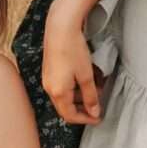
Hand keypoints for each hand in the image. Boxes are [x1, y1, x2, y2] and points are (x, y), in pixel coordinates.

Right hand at [42, 4, 101, 124]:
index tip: (98, 118)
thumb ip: (91, 97)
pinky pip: (61, 86)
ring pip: (64, 96)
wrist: (60, 28)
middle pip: (66, 107)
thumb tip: (94, 111)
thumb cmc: (73, 50)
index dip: (85, 119)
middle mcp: (49, 88)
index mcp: (58, 92)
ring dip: (80, 96)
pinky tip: (85, 78)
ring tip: (96, 88)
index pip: (70, 115)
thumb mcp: (87, 76)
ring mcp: (48, 79)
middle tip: (98, 104)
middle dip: (83, 108)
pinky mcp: (49, 71)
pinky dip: (74, 87)